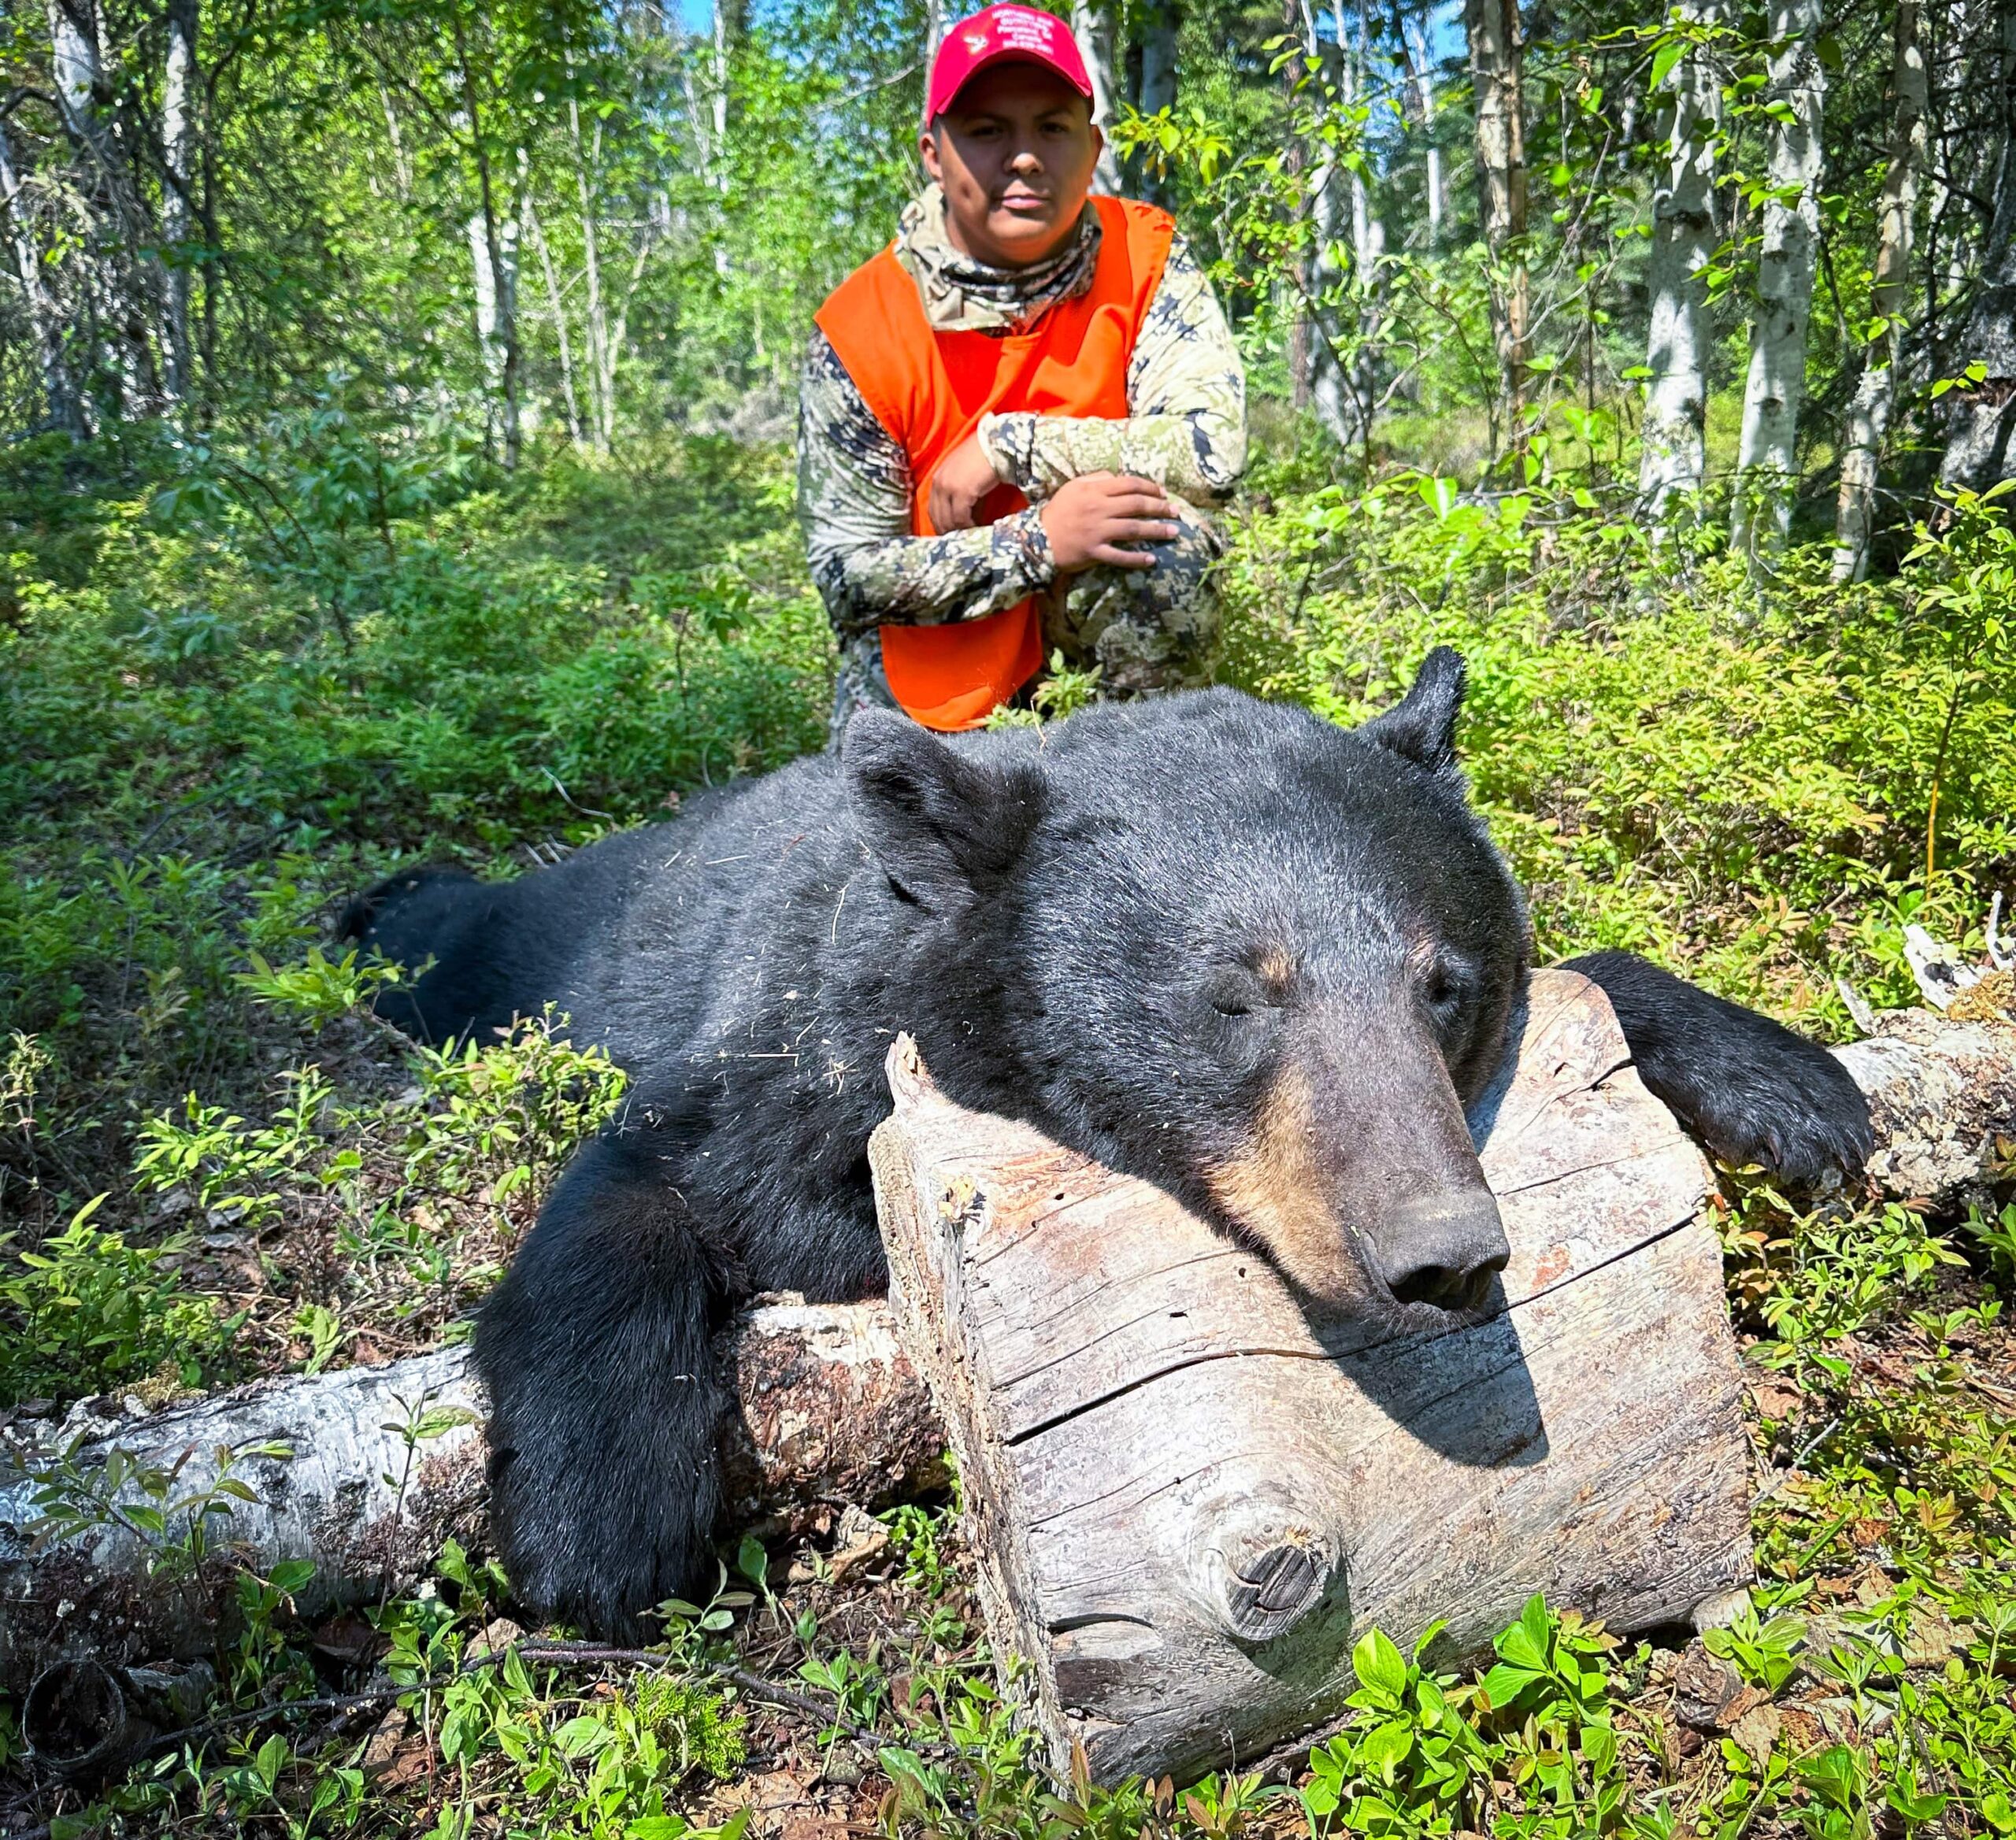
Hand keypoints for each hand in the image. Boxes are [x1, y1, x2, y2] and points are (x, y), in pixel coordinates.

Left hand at [927, 434, 1006, 531]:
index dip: (940, 524)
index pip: (933, 508)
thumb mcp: (964, 473)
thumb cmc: (983, 456)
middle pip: (938, 517)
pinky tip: (977, 528)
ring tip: (970, 536)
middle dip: (948, 531)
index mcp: (938, 478)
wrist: (995, 444)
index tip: (950, 534)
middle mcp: (939, 483)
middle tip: (960, 541)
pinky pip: (961, 518)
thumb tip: (963, 514)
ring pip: (948, 520)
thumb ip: (958, 490)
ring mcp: (949, 488)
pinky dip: (968, 526)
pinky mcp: (962, 492)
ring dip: (959, 531)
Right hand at [1039, 473, 1179, 573]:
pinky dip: (1136, 559)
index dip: (1150, 488)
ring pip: (1133, 529)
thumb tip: (1117, 475)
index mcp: (1095, 491)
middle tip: (1176, 512)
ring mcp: (1097, 532)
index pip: (1130, 484)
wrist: (1038, 538)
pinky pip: (1119, 556)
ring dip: (1156, 530)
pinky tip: (1152, 560)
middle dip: (1160, 508)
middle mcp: (1099, 509)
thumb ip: (1096, 478)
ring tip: (1173, 533)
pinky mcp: (1094, 552)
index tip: (1163, 494)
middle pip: (1136, 505)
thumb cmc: (1058, 511)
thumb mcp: (1074, 487)